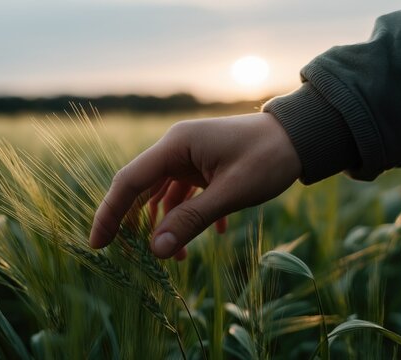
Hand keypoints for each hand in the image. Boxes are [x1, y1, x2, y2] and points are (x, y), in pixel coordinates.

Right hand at [89, 112, 301, 258]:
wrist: (303, 136)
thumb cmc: (269, 158)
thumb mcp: (231, 193)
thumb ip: (192, 220)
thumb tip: (157, 251)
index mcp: (176, 145)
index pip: (130, 181)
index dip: (110, 213)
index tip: (98, 245)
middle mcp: (177, 147)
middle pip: (141, 186)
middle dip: (133, 222)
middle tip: (126, 255)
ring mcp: (191, 155)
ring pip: (163, 193)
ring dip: (167, 223)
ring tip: (178, 257)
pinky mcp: (204, 164)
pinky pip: (186, 192)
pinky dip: (191, 213)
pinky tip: (215, 232)